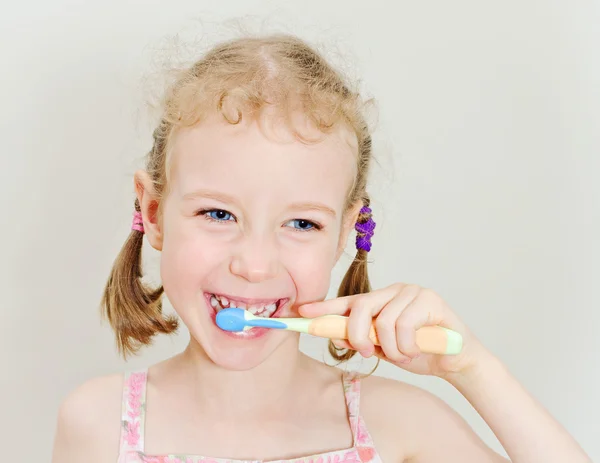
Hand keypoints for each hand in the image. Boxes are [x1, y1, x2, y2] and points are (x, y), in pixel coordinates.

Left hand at [298, 282, 487, 377]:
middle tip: (365, 353)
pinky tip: (416, 351)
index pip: (349, 302)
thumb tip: (337, 337)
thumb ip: (364, 341)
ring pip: (383, 321)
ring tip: (404, 355)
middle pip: (361, 307)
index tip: (302, 313)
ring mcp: (412, 291)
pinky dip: (406, 346)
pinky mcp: (429, 299)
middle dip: (357, 335)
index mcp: (381, 301)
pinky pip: (403, 325)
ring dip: (391, 349)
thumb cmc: (419, 353)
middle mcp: (394, 290)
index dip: (325, 308)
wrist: (457, 361)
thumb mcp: (384, 350)